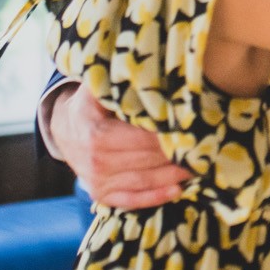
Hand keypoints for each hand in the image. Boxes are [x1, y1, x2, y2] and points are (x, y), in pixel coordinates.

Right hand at [48, 84, 190, 209]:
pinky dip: (156, 197)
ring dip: (174, 175)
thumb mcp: (95, 90)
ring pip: (144, 180)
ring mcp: (98, 181)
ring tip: (199, 166)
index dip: (170, 133)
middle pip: (148, 159)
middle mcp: (97, 161)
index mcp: (97, 134)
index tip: (193, 128)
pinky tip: (178, 190)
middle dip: (177, 153)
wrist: (64, 131)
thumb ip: (116, 83)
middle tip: (205, 147)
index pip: (143, 137)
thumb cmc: (89, 106)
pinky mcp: (102, 195)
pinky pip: (132, 199)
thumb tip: (143, 70)